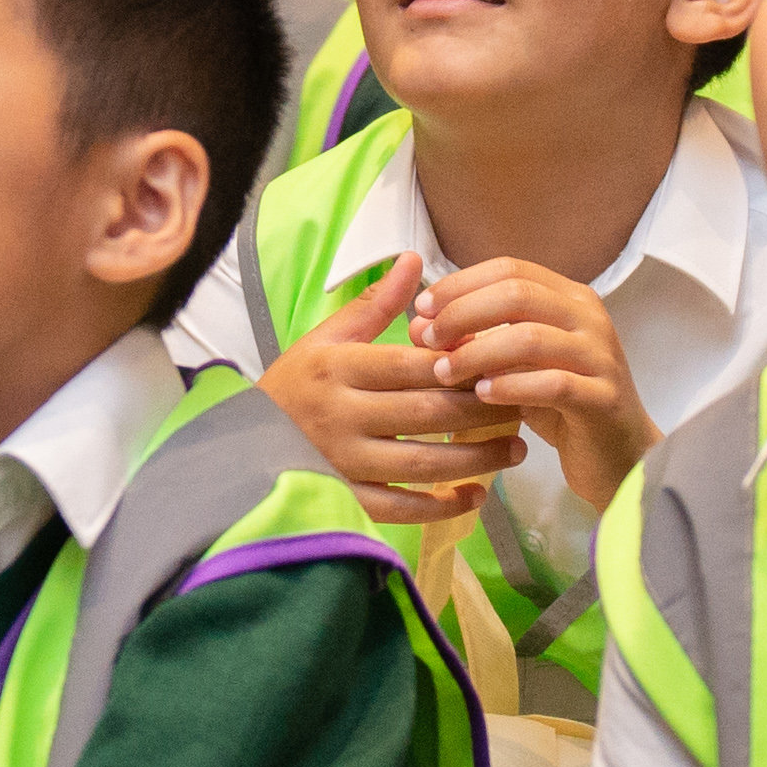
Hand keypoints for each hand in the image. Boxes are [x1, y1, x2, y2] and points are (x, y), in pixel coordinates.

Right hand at [263, 256, 507, 518]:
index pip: (412, 365)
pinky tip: (476, 494)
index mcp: (339, 368)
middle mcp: (341, 415)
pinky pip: (402, 507)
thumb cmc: (296, 384)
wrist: (241, 444)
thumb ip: (376, 304)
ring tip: (516, 450)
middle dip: (483, 410)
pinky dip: (442, 506)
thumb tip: (416, 259)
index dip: (462, 366)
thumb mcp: (327, 338)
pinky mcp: (345, 499)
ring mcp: (343, 462)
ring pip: (423, 464)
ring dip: (478, 459)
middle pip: (427, 413)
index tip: (502, 362)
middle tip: (524, 404)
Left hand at [412, 254, 654, 507]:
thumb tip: (417, 325)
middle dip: (463, 312)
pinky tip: (483, 395)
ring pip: (531, 338)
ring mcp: (601, 356)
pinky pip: (553, 384)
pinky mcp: (604, 398)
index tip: (422, 307)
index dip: (462, 284)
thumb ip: (472, 341)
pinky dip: (512, 386)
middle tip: (427, 339)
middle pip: (518, 294)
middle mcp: (590, 318)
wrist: (618, 456)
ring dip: (478, 352)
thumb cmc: (560, 406)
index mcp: (570, 298)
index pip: (510, 269)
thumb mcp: (512, 367)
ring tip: (444, 372)